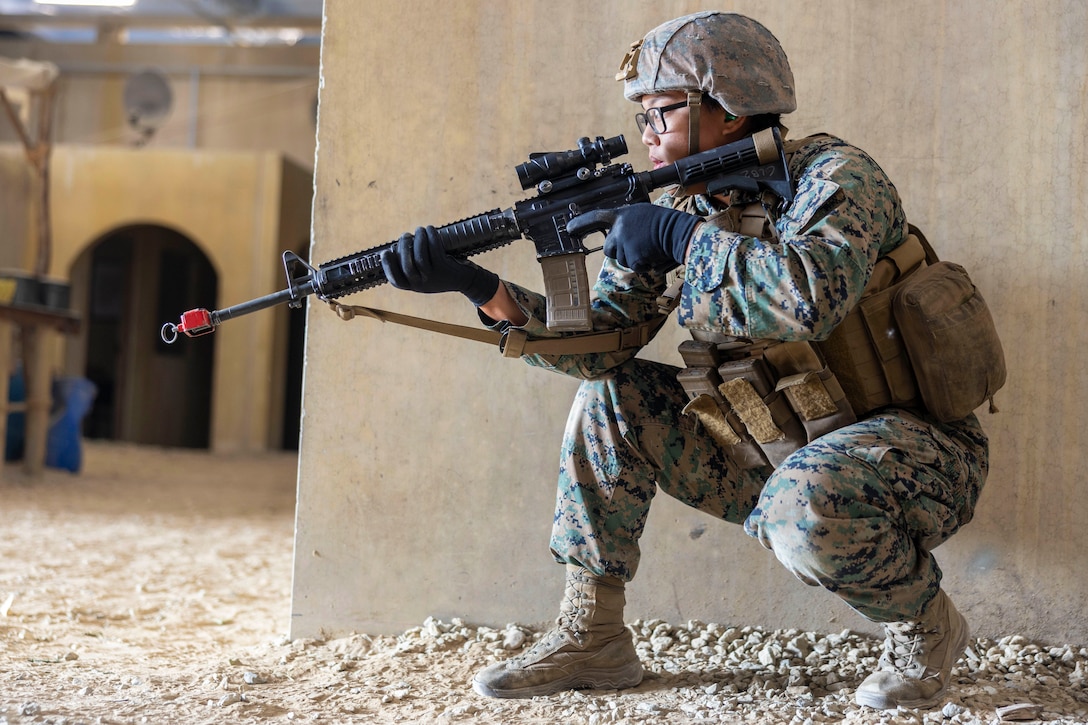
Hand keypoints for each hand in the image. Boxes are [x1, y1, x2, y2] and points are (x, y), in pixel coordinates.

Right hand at [380, 225, 499, 305]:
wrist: (467, 281)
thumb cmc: (442, 273)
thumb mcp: (426, 276)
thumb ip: (412, 266)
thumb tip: (399, 245)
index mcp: (414, 287)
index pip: (396, 281)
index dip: (388, 266)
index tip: (386, 251)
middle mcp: (422, 285)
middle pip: (406, 267)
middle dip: (403, 247)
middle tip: (405, 235)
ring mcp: (434, 278)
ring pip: (420, 257)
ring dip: (417, 239)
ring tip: (419, 230)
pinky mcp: (445, 268)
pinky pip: (434, 250)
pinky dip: (431, 236)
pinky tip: (430, 229)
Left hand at [566, 203, 700, 272]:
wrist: (677, 230)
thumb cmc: (665, 223)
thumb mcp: (642, 216)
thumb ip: (627, 225)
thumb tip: (619, 239)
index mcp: (621, 215)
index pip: (596, 217)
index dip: (582, 224)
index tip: (569, 229)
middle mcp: (619, 228)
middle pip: (609, 249)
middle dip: (620, 252)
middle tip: (637, 248)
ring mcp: (624, 242)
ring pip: (622, 260)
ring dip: (635, 258)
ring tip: (650, 247)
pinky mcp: (631, 255)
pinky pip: (634, 266)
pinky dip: (644, 265)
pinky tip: (653, 254)